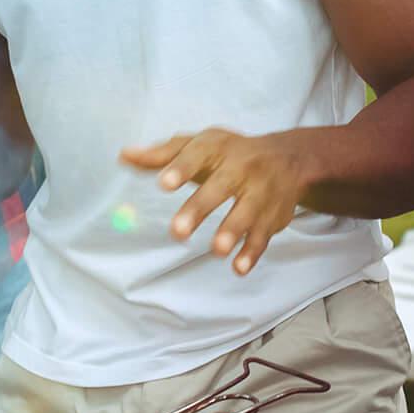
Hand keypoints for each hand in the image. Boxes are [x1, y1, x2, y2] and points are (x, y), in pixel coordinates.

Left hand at [119, 128, 313, 275]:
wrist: (288, 158)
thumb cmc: (231, 153)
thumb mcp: (198, 145)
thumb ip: (161, 155)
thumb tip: (124, 156)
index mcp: (218, 147)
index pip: (197, 154)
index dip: (180, 168)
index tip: (163, 183)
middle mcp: (242, 167)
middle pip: (221, 187)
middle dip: (200, 208)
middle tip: (177, 231)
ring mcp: (261, 191)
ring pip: (247, 211)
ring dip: (233, 231)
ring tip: (216, 250)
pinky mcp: (273, 215)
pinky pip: (264, 235)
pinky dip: (252, 252)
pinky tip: (238, 267)